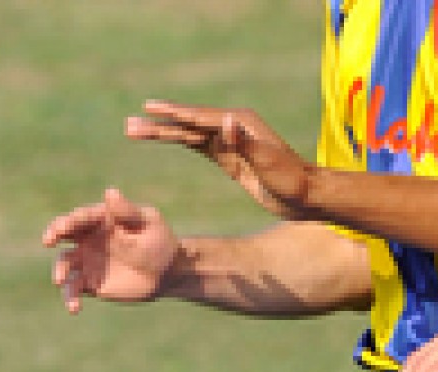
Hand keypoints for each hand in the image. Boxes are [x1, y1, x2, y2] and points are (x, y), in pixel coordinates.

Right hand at [40, 188, 180, 313]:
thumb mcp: (147, 223)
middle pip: (64, 235)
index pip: (80, 218)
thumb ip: (127, 212)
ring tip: (61, 281)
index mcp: (101, 220)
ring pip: (65, 265)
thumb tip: (110, 192)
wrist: (167, 273)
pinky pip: (75, 289)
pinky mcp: (91, 283)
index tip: (59, 230)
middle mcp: (89, 239)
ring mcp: (88, 262)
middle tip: (48, 241)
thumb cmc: (159, 242)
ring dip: (60, 272)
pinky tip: (74, 308)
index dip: (67, 222)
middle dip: (53, 236)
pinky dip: (71, 298)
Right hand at [126, 101, 314, 219]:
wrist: (307, 196)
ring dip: (165, 133)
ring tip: (135, 131)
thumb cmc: (291, 180)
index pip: (199, 118)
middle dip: (159, 125)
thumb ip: (245, 142)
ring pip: (190, 136)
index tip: (148, 108)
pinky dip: (182, 142)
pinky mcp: (232, 158)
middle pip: (189, 125)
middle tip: (129, 125)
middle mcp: (233, 128)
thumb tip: (227, 120)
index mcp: (240, 124)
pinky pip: (201, 147)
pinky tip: (167, 138)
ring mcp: (231, 143)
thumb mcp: (268, 162)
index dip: (173, 114)